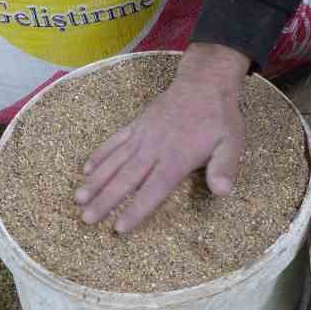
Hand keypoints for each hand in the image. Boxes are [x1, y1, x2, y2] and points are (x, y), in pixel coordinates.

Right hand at [74, 42, 248, 232]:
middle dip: (106, 200)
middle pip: (126, 179)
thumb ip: (225, 167)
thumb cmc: (220, 117)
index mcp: (177, 158)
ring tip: (78, 198)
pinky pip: (115, 141)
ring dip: (96, 180)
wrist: (204, 82)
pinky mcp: (137, 124)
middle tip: (86, 219)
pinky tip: (87, 169)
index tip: (119, 227)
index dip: (136, 209)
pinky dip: (100, 154)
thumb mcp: (232, 142)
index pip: (153, 189)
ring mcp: (143, 135)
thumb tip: (223, 192)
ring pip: (115, 161)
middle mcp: (154, 148)